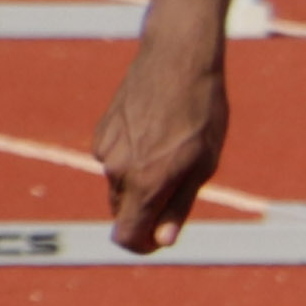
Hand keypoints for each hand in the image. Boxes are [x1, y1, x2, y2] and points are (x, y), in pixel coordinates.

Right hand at [94, 40, 230, 254]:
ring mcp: (105, 150)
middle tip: (181, 187)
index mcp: (145, 184)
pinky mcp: (101, 132)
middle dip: (147, 211)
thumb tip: (161, 241)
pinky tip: (156, 132)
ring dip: (142, 181)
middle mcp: (118, 171)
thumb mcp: (203, 164)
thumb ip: (179, 206)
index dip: (142, 245)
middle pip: (125, 212)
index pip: (126, 236)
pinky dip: (133, 157)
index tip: (159, 239)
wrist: (177, 60)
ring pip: (121, 184)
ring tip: (175, 149)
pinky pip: (115, 159)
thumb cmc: (201, 113)